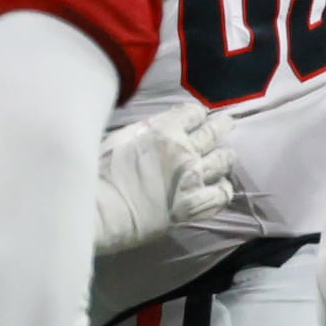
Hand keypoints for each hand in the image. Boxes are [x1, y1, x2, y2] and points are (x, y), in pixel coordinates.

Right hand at [89, 110, 236, 254]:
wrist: (100, 213)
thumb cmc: (100, 174)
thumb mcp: (118, 139)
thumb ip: (143, 129)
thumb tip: (159, 123)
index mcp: (163, 132)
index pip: (193, 113)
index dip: (196, 114)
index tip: (198, 116)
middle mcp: (184, 152)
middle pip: (215, 132)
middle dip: (222, 125)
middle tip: (225, 124)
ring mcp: (193, 179)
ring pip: (224, 160)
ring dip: (224, 156)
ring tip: (224, 156)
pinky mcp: (194, 205)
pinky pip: (222, 194)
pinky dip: (223, 187)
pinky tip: (220, 186)